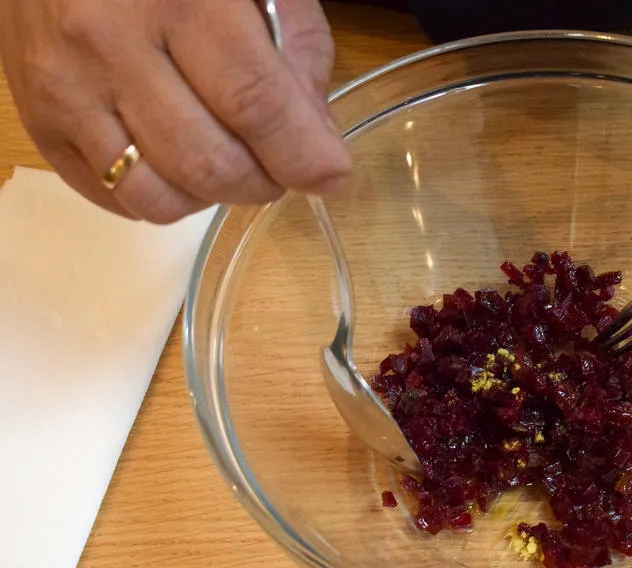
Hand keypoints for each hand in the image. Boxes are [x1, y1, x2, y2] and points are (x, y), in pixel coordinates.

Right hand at [0, 0, 350, 223]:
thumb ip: (296, 48)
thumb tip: (317, 139)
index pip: (255, 103)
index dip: (303, 155)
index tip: (332, 176)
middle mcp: (110, 44)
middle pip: (211, 163)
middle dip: (265, 182)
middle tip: (279, 166)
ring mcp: (66, 88)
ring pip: (161, 197)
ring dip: (214, 198)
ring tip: (228, 161)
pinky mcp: (39, 122)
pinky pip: (116, 199)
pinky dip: (165, 198)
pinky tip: (177, 161)